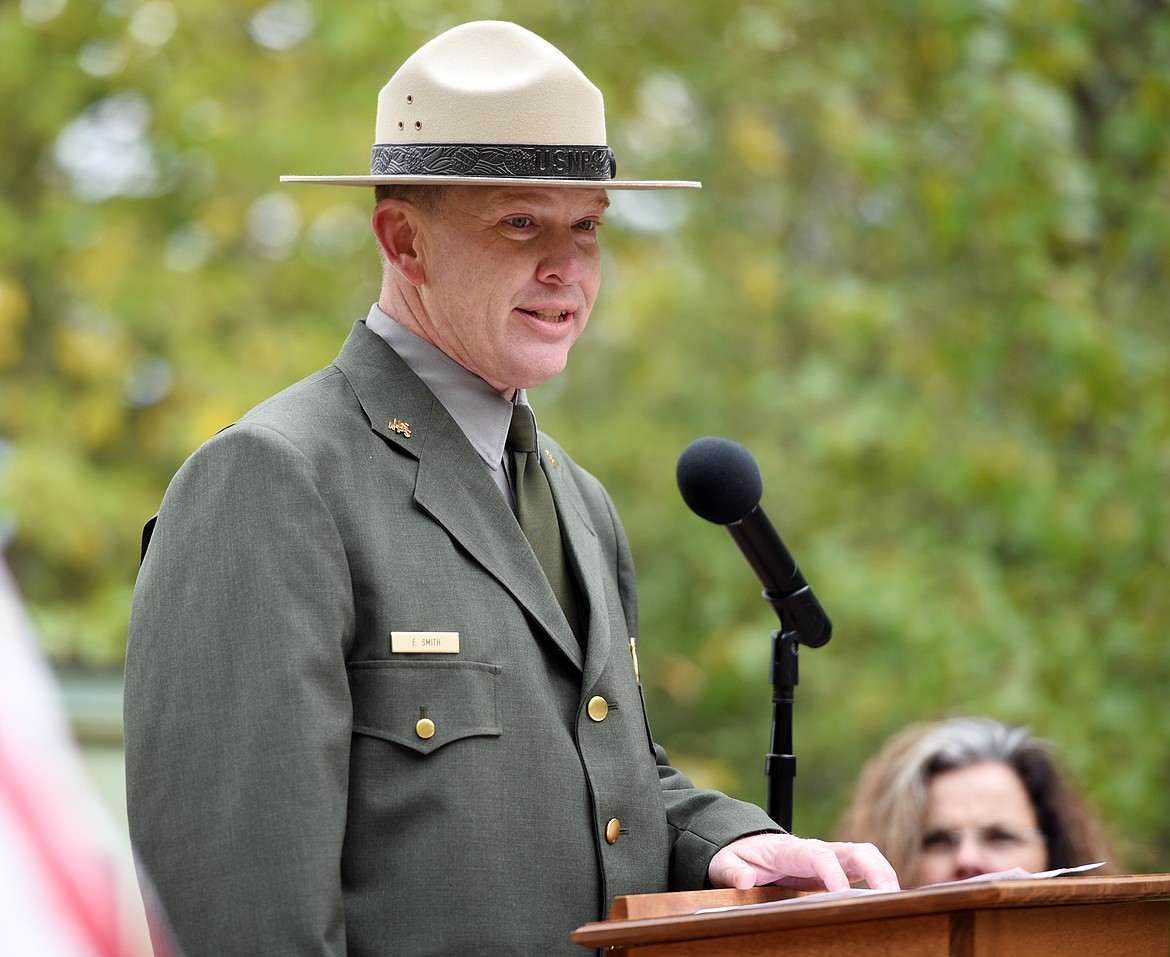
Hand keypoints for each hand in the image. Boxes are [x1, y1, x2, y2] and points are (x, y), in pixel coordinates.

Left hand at [708, 833, 900, 892]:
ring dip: (884, 874)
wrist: (745, 844)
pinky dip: (881, 880)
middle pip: (854, 849)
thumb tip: (744, 880)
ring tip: (895, 901)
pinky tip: (889, 902)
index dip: (834, 874)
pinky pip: (865, 868)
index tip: (842, 896)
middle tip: (887, 896)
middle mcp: (816, 849)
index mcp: (791, 850)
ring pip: (866, 855)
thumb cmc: (737, 855)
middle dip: (874, 870)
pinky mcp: (837, 867)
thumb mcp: (725, 863)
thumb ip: (733, 871)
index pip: (819, 855)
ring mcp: (830, 857)